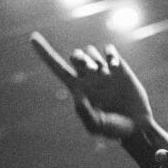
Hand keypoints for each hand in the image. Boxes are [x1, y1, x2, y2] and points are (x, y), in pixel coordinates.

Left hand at [30, 32, 153, 140]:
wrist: (136, 125)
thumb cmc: (114, 130)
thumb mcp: (97, 126)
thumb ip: (85, 113)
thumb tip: (77, 94)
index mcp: (78, 89)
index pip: (56, 67)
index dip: (44, 52)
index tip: (32, 37)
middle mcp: (88, 78)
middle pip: (75, 55)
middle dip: (81, 59)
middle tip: (92, 71)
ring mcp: (103, 71)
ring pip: (91, 51)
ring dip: (96, 60)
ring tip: (106, 76)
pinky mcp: (118, 67)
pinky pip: (109, 50)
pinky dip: (110, 54)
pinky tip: (115, 67)